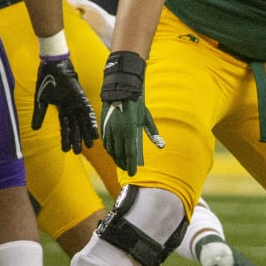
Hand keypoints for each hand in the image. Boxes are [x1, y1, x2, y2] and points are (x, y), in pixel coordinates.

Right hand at [32, 55, 97, 153]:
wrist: (52, 65)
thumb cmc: (46, 80)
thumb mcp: (40, 101)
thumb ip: (39, 115)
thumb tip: (35, 129)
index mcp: (62, 109)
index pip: (65, 127)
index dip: (66, 138)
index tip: (66, 150)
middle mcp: (71, 107)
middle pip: (76, 127)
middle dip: (77, 139)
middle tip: (79, 152)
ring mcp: (77, 102)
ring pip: (83, 121)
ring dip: (86, 133)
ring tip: (90, 145)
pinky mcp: (81, 97)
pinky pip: (88, 111)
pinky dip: (91, 121)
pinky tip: (94, 131)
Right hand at [101, 51, 164, 175]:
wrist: (120, 91)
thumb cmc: (136, 105)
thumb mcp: (146, 118)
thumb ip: (153, 133)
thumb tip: (161, 145)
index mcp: (130, 131)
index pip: (129, 153)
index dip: (131, 165)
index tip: (133, 173)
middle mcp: (118, 132)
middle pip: (120, 154)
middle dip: (124, 163)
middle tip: (128, 169)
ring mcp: (110, 130)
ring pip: (111, 150)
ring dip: (116, 158)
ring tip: (121, 163)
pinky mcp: (104, 127)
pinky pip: (106, 143)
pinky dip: (110, 150)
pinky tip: (113, 153)